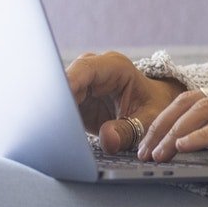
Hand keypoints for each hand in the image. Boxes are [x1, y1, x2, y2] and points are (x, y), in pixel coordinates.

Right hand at [64, 51, 183, 154]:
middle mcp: (95, 71)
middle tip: (53, 124)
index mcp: (114, 67)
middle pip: (66, 81)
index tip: (57, 100)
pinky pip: (63, 108)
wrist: (154, 106)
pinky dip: (61, 121)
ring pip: (60, 96)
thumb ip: (128, 130)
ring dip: (57, 113)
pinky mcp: (77, 99)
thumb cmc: (154, 107)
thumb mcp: (148, 120)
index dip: (68, 82)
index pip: (84, 69)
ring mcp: (83, 84)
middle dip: (58, 102)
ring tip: (58, 133)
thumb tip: (107, 139)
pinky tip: (61, 135)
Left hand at [137, 82, 207, 163]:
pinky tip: (186, 146)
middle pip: (191, 102)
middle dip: (162, 126)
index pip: (194, 100)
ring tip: (159, 153)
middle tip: (144, 151)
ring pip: (206, 110)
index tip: (148, 142)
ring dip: (176, 133)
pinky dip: (204, 136)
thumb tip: (199, 144)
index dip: (167, 119)